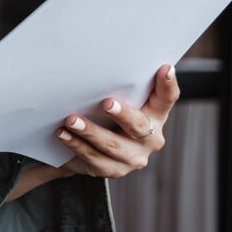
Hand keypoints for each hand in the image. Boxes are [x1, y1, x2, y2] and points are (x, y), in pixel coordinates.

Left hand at [55, 64, 178, 178]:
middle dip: (123, 114)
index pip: (166, 99)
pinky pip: (94, 159)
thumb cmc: (104, 116)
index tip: (165, 68)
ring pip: (112, 145)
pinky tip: (62, 134)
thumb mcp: (116, 101)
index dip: (168, 85)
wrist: (85, 150)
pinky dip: (76, 145)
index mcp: (155, 115)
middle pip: (138, 126)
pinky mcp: (113, 170)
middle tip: (107, 103)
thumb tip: (99, 62)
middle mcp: (150, 138)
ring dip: (90, 132)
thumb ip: (117, 88)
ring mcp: (133, 157)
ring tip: (71, 120)